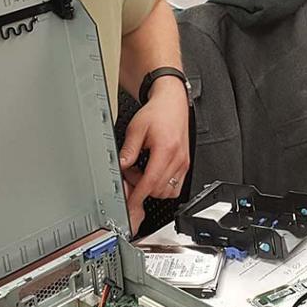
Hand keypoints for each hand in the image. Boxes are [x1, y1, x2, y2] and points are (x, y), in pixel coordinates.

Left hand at [119, 78, 189, 234]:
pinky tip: (153, 174)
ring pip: (168, 191)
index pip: (151, 182)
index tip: (130, 203)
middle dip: (142, 189)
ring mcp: (184, 163)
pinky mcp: (185, 164)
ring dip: (153, 188)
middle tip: (130, 175)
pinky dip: (163, 185)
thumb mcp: (136, 129)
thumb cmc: (157, 113)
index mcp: (166, 150)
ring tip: (142, 173)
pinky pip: (176, 186)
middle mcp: (178, 159)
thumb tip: (121, 167)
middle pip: (159, 190)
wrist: (172, 103)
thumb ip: (128, 150)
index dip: (138, 196)